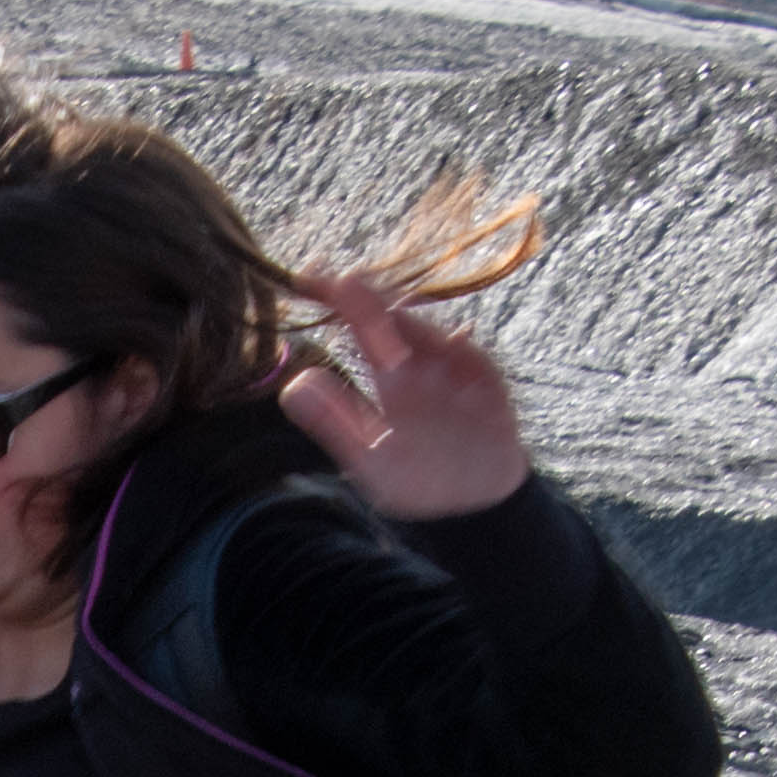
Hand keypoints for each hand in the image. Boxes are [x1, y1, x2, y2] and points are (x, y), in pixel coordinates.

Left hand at [279, 269, 530, 521]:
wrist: (475, 500)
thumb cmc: (418, 478)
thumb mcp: (371, 458)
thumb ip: (335, 421)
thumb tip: (291, 386)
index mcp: (388, 372)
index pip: (357, 326)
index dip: (336, 299)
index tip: (307, 276)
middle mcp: (420, 359)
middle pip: (391, 318)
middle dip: (366, 301)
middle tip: (340, 282)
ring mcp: (453, 364)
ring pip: (427, 331)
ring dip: (404, 321)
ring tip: (373, 306)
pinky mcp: (484, 377)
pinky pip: (470, 358)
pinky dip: (457, 350)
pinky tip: (447, 342)